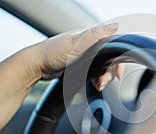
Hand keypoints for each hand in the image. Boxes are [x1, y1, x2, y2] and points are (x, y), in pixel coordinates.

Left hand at [0, 23, 118, 133]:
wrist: (36, 66)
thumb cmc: (52, 53)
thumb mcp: (75, 43)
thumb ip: (95, 35)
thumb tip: (114, 26)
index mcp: (91, 35)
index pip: (114, 45)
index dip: (118, 60)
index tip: (117, 73)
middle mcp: (91, 43)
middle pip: (111, 59)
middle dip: (109, 72)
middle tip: (103, 82)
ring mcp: (87, 54)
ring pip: (104, 66)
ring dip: (104, 77)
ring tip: (98, 85)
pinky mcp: (83, 63)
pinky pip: (97, 71)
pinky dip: (98, 78)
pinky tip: (95, 83)